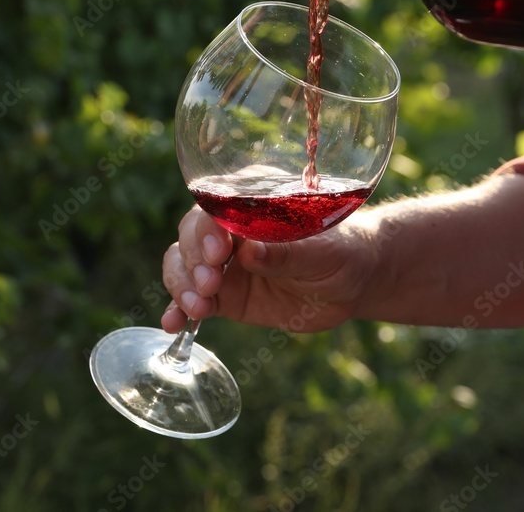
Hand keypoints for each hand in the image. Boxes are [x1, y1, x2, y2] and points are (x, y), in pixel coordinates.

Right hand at [159, 206, 372, 333]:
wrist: (350, 282)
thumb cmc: (339, 251)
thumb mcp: (321, 252)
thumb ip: (285, 252)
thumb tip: (249, 252)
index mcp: (251, 200)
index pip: (215, 207)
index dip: (210, 229)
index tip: (220, 252)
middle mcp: (228, 228)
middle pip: (190, 235)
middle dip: (193, 260)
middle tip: (210, 283)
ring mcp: (222, 262)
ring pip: (181, 265)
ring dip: (182, 285)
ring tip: (197, 308)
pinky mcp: (222, 294)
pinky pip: (191, 299)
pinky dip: (178, 310)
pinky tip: (173, 324)